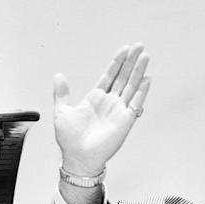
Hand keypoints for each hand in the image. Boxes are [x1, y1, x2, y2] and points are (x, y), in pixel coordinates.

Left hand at [53, 44, 150, 177]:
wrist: (78, 157)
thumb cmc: (69, 139)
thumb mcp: (61, 112)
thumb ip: (62, 94)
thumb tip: (58, 76)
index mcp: (94, 99)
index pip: (109, 76)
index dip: (117, 63)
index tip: (124, 50)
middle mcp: (109, 102)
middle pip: (123, 77)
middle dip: (130, 61)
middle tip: (139, 46)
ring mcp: (118, 110)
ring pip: (131, 86)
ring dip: (138, 71)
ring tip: (145, 55)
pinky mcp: (125, 120)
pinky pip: (136, 102)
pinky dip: (142, 90)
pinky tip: (147, 78)